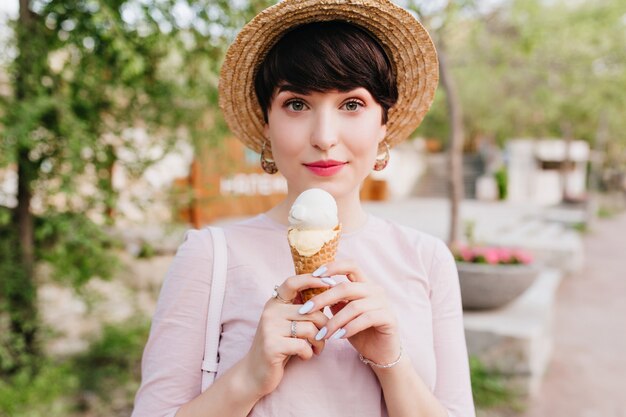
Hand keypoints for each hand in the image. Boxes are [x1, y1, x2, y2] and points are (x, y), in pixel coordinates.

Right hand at [243, 275, 329, 396]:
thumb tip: (330, 294)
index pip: (293, 282)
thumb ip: (303, 310)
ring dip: (319, 342)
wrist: (254, 373)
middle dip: (325, 326)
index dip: (313, 279)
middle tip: (325, 338)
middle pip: (312, 311)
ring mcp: (270, 328)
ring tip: (316, 349)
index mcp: (275, 303)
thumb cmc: (279, 346)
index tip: (331, 282)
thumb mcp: (288, 324)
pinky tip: (305, 356)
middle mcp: (270, 312)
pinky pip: (303, 346)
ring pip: (310, 329)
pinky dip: (309, 353)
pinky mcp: (272, 346)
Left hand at [299, 260, 400, 365]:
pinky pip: (366, 319)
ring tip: (322, 334)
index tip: (314, 275)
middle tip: (306, 311)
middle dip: (323, 299)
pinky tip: (339, 337)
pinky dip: (350, 328)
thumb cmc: (359, 332)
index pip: (350, 265)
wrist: (380, 353)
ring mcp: (383, 303)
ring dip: (334, 321)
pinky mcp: (388, 318)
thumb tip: (310, 292)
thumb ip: (334, 302)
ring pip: (354, 307)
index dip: (332, 266)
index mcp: (364, 284)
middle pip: (346, 287)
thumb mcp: (343, 314)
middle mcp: (375, 289)